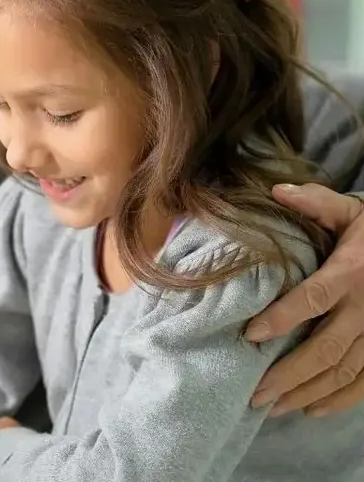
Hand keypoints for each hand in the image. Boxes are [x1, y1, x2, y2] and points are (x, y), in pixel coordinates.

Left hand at [247, 183, 363, 416]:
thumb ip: (316, 203)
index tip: (250, 335)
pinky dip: (341, 400)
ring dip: (308, 392)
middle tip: (254, 393)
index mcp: (351, 273)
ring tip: (272, 406)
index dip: (283, 318)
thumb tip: (277, 191)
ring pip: (344, 371)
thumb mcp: (351, 212)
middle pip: (326, 348)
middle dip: (289, 373)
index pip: (314, 299)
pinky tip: (311, 410)